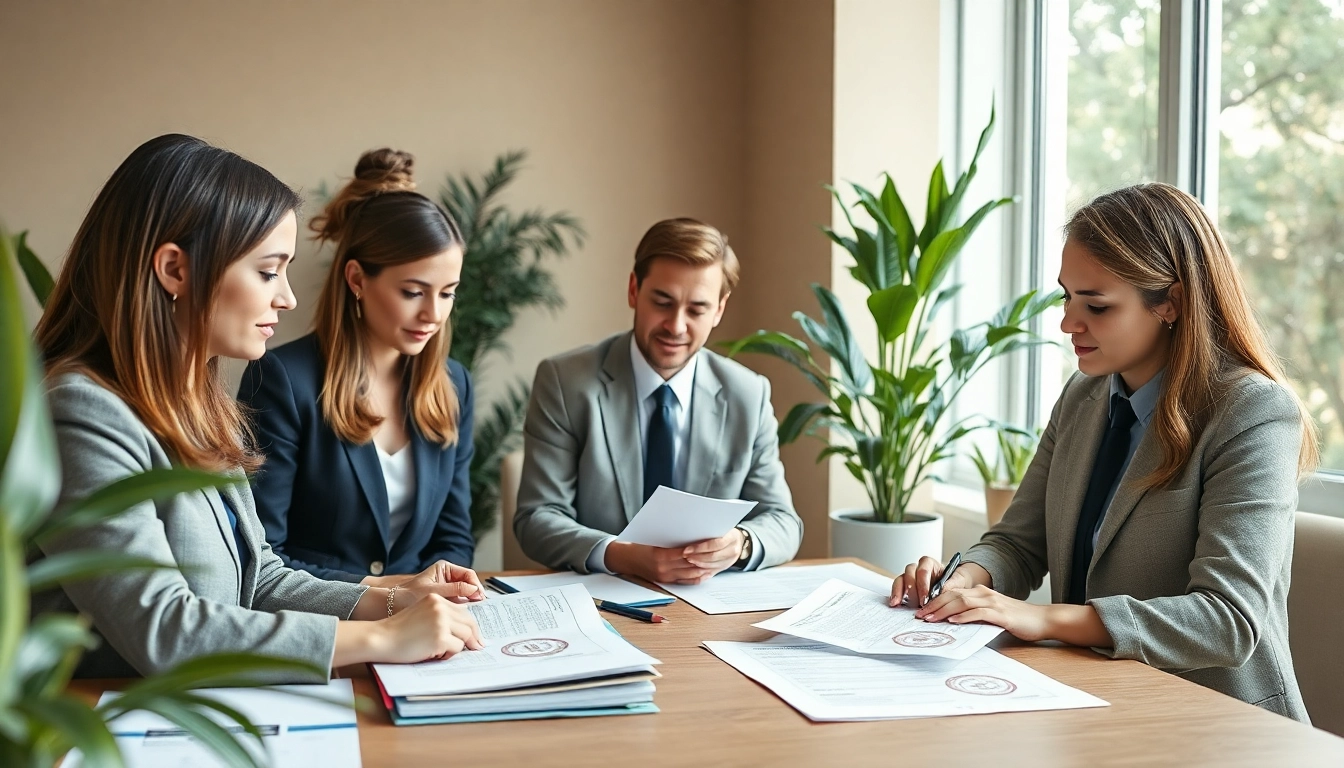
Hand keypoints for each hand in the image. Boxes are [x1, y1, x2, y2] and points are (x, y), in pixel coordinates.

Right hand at [373, 595, 484, 662]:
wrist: (381, 638)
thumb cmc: (398, 630)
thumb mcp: (421, 613)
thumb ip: (440, 616)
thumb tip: (463, 630)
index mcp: (436, 598)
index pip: (462, 611)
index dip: (470, 625)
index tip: (475, 635)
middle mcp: (440, 607)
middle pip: (469, 622)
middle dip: (474, 636)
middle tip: (477, 646)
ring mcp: (441, 622)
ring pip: (465, 636)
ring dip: (458, 646)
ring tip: (443, 650)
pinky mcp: (440, 638)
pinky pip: (457, 648)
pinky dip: (450, 654)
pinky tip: (436, 654)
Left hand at [397, 560, 484, 605]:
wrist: (390, 606)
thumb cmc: (407, 595)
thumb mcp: (433, 591)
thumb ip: (454, 589)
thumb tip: (474, 590)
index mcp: (445, 569)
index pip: (468, 574)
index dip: (476, 585)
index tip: (479, 596)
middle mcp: (447, 577)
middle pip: (468, 584)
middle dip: (475, 595)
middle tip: (480, 606)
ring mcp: (446, 589)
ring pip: (465, 595)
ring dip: (469, 603)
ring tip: (473, 613)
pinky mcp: (444, 601)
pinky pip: (458, 603)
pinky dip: (462, 609)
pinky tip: (463, 617)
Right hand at [605, 541, 713, 583]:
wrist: (624, 559)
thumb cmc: (638, 545)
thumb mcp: (653, 539)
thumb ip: (671, 540)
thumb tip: (690, 537)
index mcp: (660, 555)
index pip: (685, 553)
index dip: (699, 550)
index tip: (710, 543)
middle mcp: (664, 569)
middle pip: (690, 564)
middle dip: (705, 559)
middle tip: (718, 552)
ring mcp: (665, 576)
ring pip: (691, 574)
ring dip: (704, 569)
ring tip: (715, 561)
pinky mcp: (666, 581)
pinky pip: (686, 581)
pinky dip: (697, 577)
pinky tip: (705, 571)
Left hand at [682, 529, 744, 574]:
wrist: (737, 541)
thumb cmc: (725, 532)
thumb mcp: (720, 528)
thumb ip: (709, 531)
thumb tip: (690, 534)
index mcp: (732, 538)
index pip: (716, 544)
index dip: (700, 548)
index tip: (688, 549)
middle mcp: (733, 551)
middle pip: (713, 556)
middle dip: (697, 557)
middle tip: (686, 555)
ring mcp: (729, 561)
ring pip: (712, 566)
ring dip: (698, 564)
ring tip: (688, 560)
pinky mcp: (724, 568)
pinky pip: (711, 573)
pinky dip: (701, 572)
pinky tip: (693, 570)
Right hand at [889, 556, 976, 607]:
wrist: (955, 586)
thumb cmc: (956, 581)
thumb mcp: (958, 582)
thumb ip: (950, 585)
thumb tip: (942, 591)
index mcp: (930, 564)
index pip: (923, 570)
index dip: (923, 584)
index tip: (925, 598)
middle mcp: (918, 568)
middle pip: (909, 573)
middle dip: (911, 589)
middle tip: (915, 603)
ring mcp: (911, 577)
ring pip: (901, 579)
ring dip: (898, 591)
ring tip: (897, 603)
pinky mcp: (906, 587)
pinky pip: (897, 588)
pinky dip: (895, 595)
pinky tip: (894, 603)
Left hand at [915, 585, 1051, 641]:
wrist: (1042, 620)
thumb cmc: (1017, 619)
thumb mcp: (992, 614)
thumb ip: (975, 614)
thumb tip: (952, 622)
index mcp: (981, 593)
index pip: (952, 593)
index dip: (935, 600)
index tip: (922, 610)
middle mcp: (984, 594)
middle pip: (953, 595)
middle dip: (934, 605)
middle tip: (919, 615)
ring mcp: (993, 602)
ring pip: (962, 602)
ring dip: (943, 610)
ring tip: (930, 618)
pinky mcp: (1001, 613)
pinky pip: (978, 612)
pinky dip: (964, 616)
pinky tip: (953, 621)